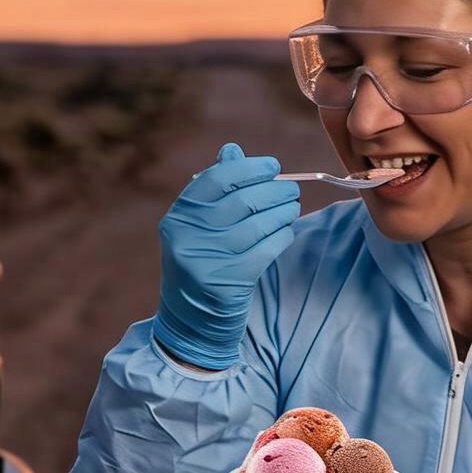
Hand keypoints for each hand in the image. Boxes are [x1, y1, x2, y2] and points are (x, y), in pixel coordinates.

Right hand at [155, 143, 299, 370]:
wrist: (190, 321)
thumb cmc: (201, 263)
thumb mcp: (197, 227)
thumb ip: (214, 190)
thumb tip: (232, 151)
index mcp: (179, 217)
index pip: (217, 179)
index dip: (250, 168)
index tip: (272, 167)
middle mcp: (188, 237)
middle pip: (243, 200)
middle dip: (275, 191)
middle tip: (291, 190)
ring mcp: (207, 261)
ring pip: (259, 224)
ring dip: (284, 212)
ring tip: (292, 208)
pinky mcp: (229, 283)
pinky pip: (267, 249)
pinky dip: (282, 237)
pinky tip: (285, 232)